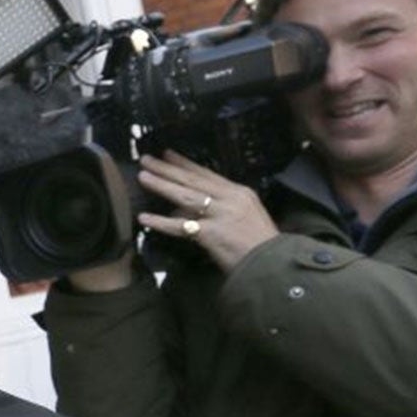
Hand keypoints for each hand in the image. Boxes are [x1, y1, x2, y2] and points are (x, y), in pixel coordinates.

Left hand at [136, 152, 275, 273]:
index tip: (167, 153)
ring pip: (186, 196)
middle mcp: (230, 199)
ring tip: (143, 177)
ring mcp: (221, 215)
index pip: (207, 174)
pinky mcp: (212, 234)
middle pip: (193, 180)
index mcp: (239, 192)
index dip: (185, 163)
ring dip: (162, 185)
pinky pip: (181, 226)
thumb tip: (187, 206)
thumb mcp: (244, 215)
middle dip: (168, 169)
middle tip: (146, 159)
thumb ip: (220, 206)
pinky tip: (145, 218)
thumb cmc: (258, 243)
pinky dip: (161, 222)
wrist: (273, 263)